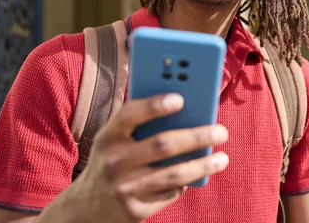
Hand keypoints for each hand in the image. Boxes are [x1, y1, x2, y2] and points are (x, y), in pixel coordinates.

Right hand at [42, 93, 228, 222]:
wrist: (85, 208)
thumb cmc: (111, 161)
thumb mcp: (114, 140)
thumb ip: (140, 124)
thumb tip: (186, 108)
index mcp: (108, 137)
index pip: (129, 115)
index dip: (154, 105)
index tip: (180, 98)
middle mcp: (114, 162)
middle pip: (163, 145)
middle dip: (197, 136)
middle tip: (221, 132)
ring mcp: (125, 188)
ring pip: (174, 173)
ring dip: (203, 164)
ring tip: (222, 158)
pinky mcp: (136, 210)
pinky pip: (171, 192)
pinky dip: (187, 182)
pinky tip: (199, 173)